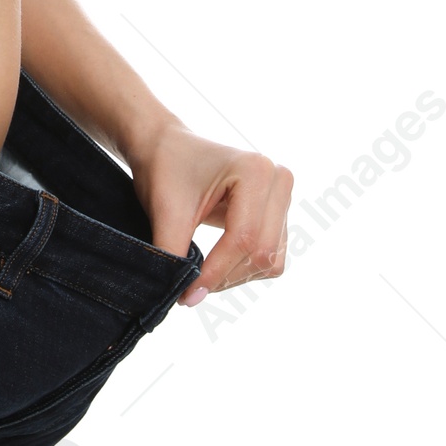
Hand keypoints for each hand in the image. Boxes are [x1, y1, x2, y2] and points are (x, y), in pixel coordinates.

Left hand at [128, 123, 293, 305]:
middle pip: (262, 252)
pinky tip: (215, 266)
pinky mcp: (277, 214)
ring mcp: (282, 198)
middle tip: (190, 290)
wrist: (164, 146)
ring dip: (235, 276)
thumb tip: (188, 299)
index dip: (215, 272)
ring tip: (199, 276)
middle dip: (225, 276)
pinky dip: (242, 269)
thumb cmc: (164, 169)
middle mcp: (278, 181)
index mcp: (256, 170)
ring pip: (270, 260)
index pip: (244, 238)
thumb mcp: (165, 211)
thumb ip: (176, 254)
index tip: (188, 295)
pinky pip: (270, 256)